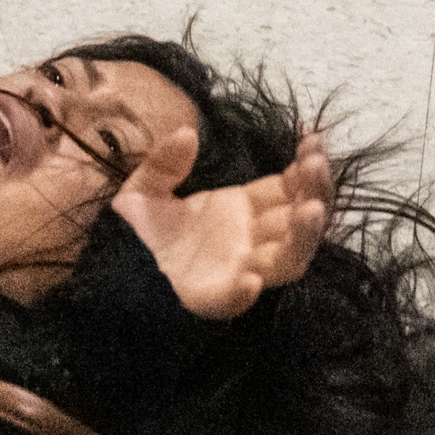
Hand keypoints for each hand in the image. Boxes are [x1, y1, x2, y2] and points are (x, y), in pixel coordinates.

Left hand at [108, 128, 331, 320]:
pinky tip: (249, 279)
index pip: (288, 187)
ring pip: (288, 258)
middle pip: (300, 218)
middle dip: (316, 189)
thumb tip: (186, 133)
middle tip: (316, 162)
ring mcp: (239, 269)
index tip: (311, 138)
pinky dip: (244, 292)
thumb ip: (164, 162)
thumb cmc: (143, 234)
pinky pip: (236, 300)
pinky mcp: (212, 300)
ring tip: (311, 208)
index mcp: (243, 209)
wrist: (118, 275)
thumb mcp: (145, 188)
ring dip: (305, 235)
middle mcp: (252, 238)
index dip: (305, 164)